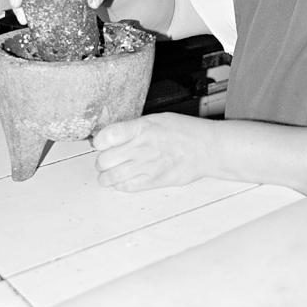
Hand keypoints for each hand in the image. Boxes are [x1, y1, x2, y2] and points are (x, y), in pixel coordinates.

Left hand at [93, 112, 214, 191]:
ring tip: (111, 172)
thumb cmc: (184, 131)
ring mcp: (147, 166)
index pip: (106, 137)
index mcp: (142, 128)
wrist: (207, 148)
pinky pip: (126, 187)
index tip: (101, 143)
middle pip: (104, 160)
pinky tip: (124, 179)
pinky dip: (120, 185)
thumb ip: (133, 128)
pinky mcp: (153, 181)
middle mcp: (142, 147)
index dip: (99, 141)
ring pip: (110, 177)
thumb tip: (110, 137)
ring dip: (106, 176)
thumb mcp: (157, 119)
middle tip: (108, 159)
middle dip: (102, 160)